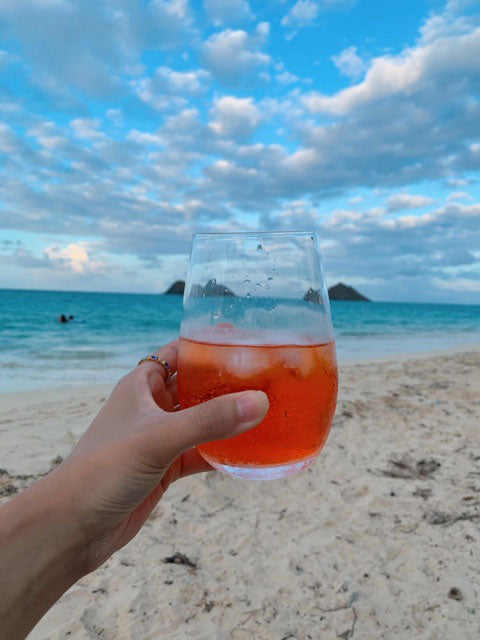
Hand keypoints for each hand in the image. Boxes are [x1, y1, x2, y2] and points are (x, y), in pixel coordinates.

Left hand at [57, 339, 268, 572]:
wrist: (73, 526)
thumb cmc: (103, 469)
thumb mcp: (159, 438)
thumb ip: (209, 420)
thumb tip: (258, 403)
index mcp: (142, 385)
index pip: (179, 353)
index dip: (208, 345)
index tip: (244, 340)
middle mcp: (152, 407)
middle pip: (196, 386)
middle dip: (226, 382)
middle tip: (266, 377)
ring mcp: (160, 438)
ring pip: (201, 421)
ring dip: (228, 419)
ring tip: (267, 410)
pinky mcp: (165, 467)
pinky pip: (201, 452)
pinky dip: (222, 452)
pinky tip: (249, 452)